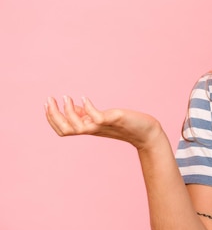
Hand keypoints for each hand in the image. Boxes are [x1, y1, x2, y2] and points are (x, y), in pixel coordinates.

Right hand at [45, 96, 162, 149]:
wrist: (146, 132)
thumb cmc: (124, 124)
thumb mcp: (101, 118)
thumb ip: (86, 114)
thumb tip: (73, 106)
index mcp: (88, 128)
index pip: (63, 129)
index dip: (51, 118)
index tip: (47, 103)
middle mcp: (93, 129)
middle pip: (65, 129)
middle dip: (53, 115)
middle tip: (49, 99)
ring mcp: (102, 126)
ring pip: (77, 127)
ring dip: (67, 111)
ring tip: (66, 97)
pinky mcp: (113, 120)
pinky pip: (96, 117)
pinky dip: (87, 108)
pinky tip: (85, 98)